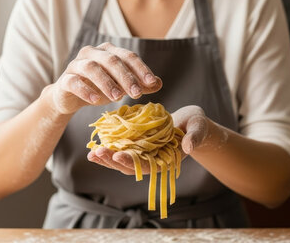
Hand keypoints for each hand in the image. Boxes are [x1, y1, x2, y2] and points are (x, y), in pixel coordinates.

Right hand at [46, 42, 161, 114]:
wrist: (69, 97)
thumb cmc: (98, 88)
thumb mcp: (121, 86)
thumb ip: (139, 84)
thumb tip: (159, 83)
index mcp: (108, 51)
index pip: (127, 56)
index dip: (141, 68)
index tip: (152, 83)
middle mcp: (92, 53)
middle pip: (111, 60)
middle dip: (126, 77)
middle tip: (137, 94)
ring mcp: (76, 64)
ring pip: (92, 68)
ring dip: (106, 82)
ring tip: (117, 98)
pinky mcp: (65, 79)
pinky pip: (74, 81)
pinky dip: (85, 90)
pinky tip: (95, 100)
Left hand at [87, 105, 214, 174]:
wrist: (191, 124)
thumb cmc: (196, 126)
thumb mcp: (198, 129)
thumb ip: (194, 137)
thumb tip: (189, 147)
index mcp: (165, 161)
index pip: (146, 166)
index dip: (132, 162)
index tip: (118, 156)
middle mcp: (151, 160)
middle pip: (129, 165)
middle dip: (112, 160)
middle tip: (97, 153)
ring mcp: (143, 153)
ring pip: (122, 159)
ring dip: (107, 157)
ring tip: (91, 153)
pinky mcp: (137, 144)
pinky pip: (121, 148)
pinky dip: (108, 147)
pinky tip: (95, 144)